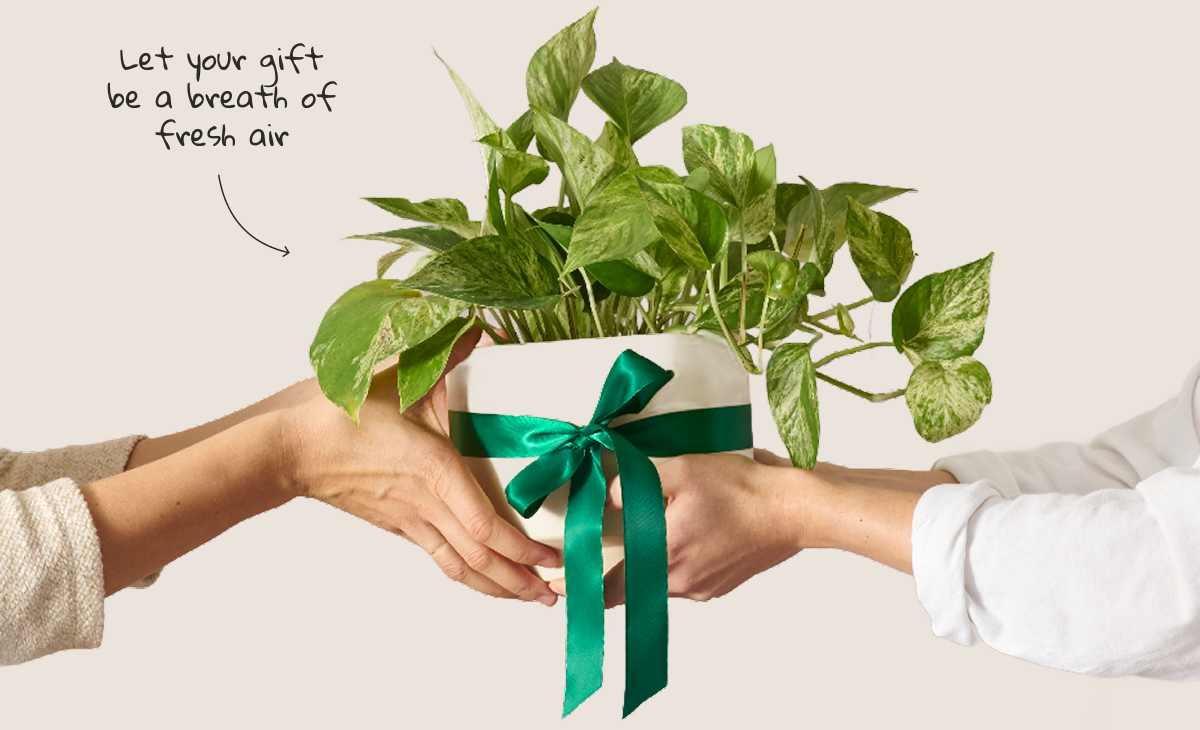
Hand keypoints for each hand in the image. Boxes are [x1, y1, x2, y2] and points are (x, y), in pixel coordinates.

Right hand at [281, 326, 560, 604]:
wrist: (292, 449)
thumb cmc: (342, 415)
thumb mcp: (397, 377)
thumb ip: (445, 353)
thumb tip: (479, 327)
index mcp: (434, 470)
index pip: (483, 526)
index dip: (520, 549)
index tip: (550, 557)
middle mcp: (426, 504)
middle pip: (478, 559)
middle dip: (519, 581)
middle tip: (554, 595)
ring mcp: (411, 520)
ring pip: (460, 567)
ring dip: (497, 587)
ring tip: (530, 598)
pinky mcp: (399, 526)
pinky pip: (440, 559)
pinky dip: (468, 575)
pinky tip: (485, 581)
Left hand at [550, 449, 807, 605]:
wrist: (796, 511)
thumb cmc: (742, 489)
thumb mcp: (681, 470)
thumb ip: (635, 482)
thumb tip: (604, 496)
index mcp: (663, 555)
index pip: (609, 586)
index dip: (581, 589)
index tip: (557, 588)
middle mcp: (679, 581)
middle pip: (629, 586)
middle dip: (609, 573)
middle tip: (591, 556)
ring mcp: (701, 587)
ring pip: (656, 582)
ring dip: (643, 565)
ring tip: (643, 535)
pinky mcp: (719, 585)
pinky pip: (682, 579)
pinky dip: (672, 562)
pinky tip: (681, 535)